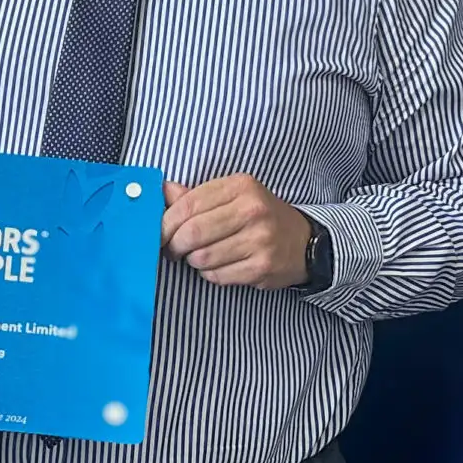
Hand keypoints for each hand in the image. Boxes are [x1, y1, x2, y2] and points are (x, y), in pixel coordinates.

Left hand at [163, 175, 314, 288]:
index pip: (188, 204)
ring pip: (202, 257)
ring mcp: (260, 240)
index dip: (165, 222)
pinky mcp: (262, 267)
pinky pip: (217, 275)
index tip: (159, 232)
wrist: (303, 241)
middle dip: (175, 245)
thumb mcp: (232, 196)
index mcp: (241, 186)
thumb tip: (162, 190)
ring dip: (193, 261)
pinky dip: (210, 274)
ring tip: (200, 256)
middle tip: (174, 249)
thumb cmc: (259, 217)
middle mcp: (252, 210)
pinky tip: (220, 265)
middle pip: (192, 233)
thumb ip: (196, 195)